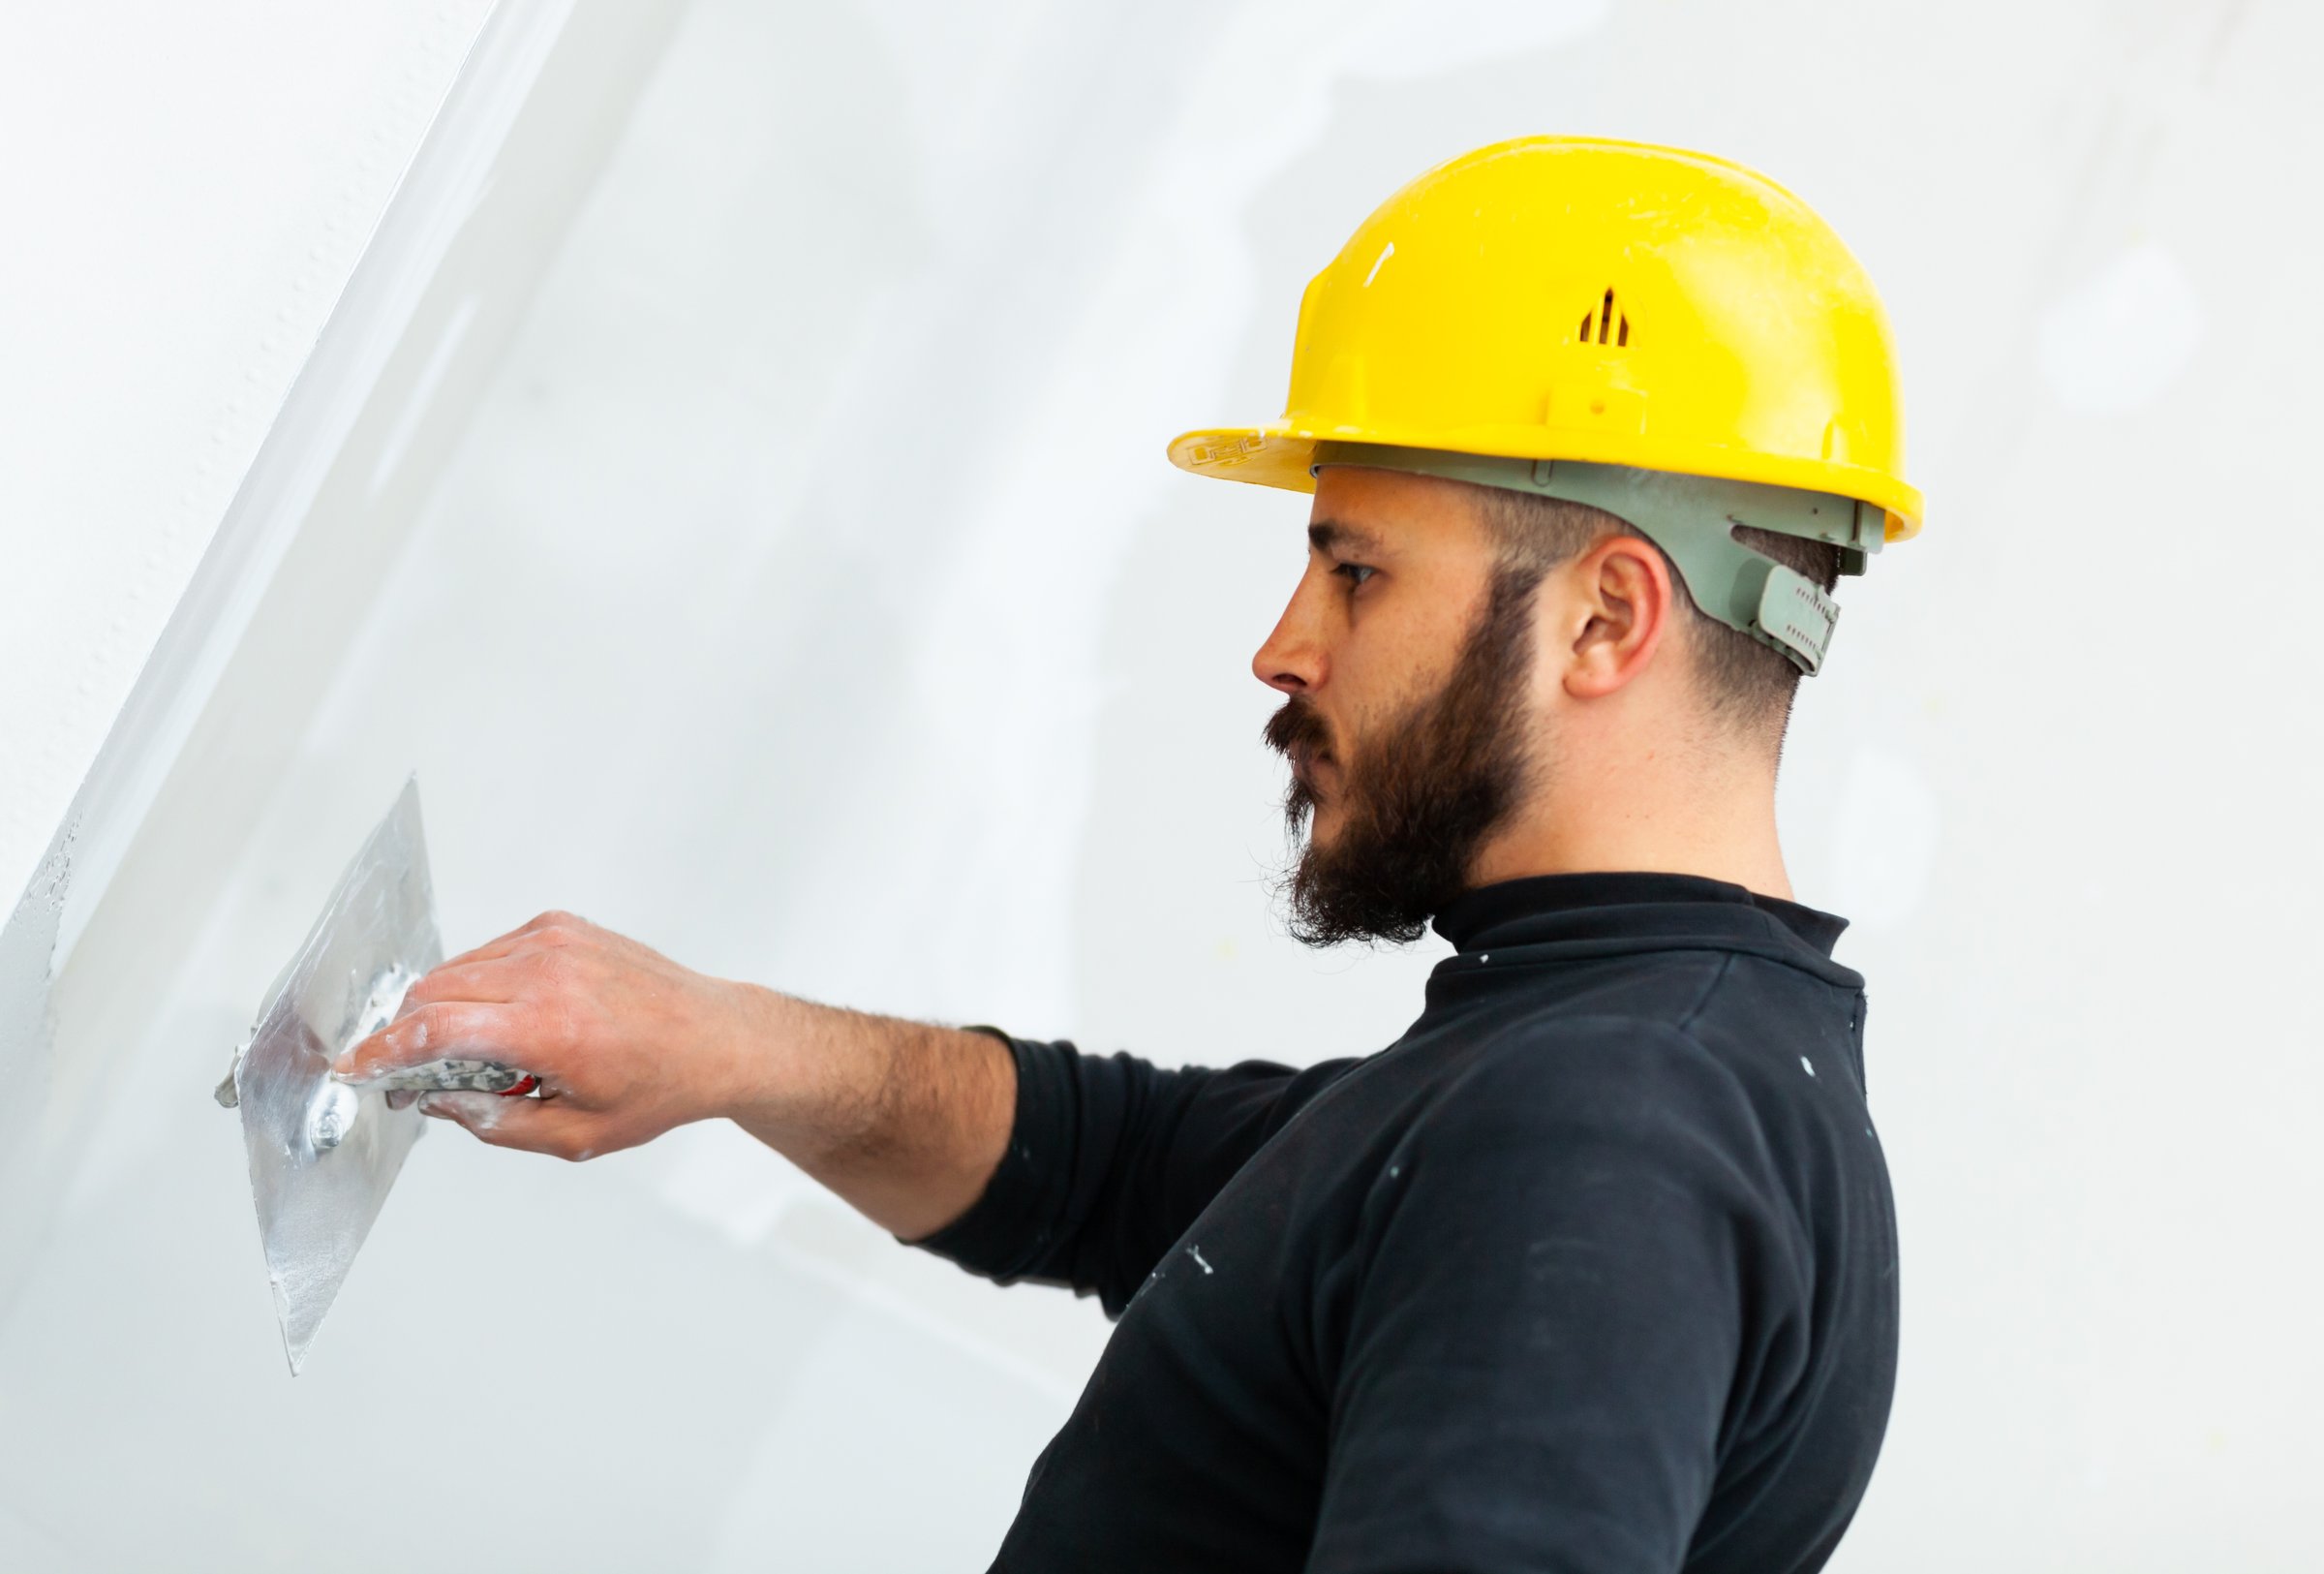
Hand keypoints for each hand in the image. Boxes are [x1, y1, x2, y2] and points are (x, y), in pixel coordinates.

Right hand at [334, 910, 760, 1160]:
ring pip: (457, 968)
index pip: (435, 1030)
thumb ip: (493, 1122)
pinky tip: (512, 1019)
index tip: (355, 1068)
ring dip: (445, 1009)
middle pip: (433, 992)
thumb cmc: (660, 1086)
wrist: (717, 1038)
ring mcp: (555, 940)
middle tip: (417, 1075)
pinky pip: (491, 952)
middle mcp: (548, 972)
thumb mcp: (575, 1134)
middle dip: (408, 1034)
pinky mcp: (561, 925)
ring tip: (484, 1052)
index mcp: (550, 1027)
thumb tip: (434, 1101)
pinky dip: (481, 984)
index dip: (382, 1051)